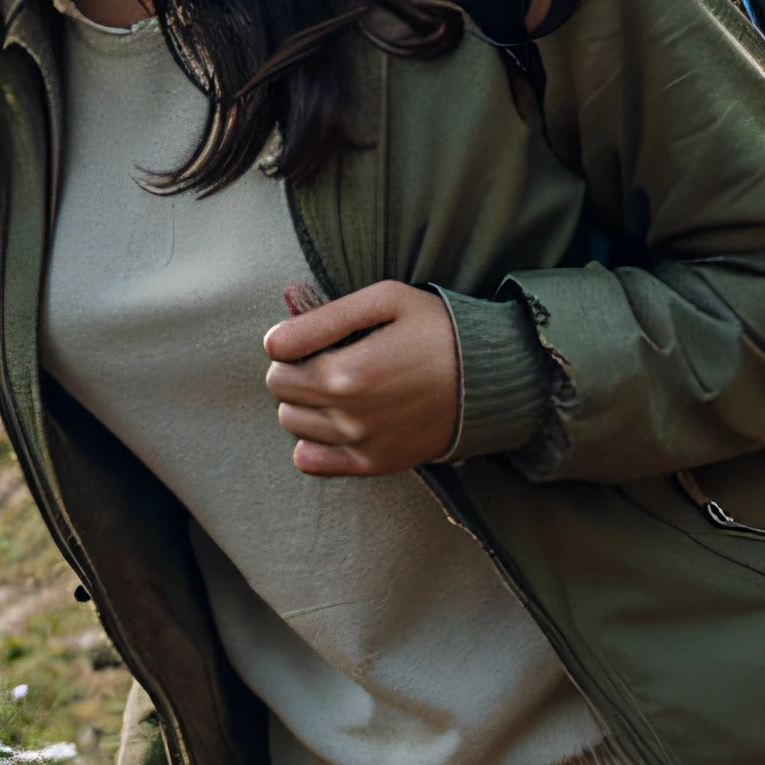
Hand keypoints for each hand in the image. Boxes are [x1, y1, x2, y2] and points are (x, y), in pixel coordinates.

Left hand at [264, 280, 459, 475]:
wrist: (492, 379)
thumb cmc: (438, 329)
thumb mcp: (385, 300)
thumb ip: (322, 319)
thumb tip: (272, 344)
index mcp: (345, 373)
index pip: (277, 365)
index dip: (293, 347)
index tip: (322, 338)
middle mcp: (349, 416)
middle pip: (282, 396)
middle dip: (296, 374)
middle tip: (333, 357)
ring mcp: (361, 445)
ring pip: (294, 426)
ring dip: (307, 404)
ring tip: (343, 385)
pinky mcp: (374, 464)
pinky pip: (310, 462)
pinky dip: (314, 441)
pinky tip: (341, 419)